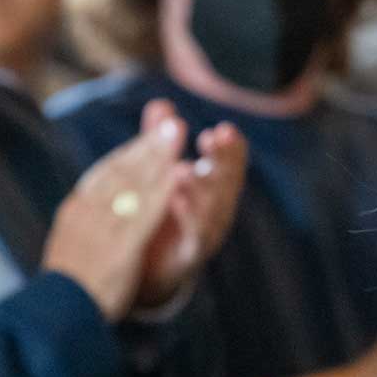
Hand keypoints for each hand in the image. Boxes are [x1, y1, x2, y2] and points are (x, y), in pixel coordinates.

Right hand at [43, 113, 185, 320]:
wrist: (54, 317)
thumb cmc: (65, 288)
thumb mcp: (69, 246)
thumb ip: (85, 222)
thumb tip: (93, 204)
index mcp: (75, 212)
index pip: (105, 175)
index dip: (130, 153)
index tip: (149, 137)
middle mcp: (87, 214)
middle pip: (121, 172)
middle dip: (147, 145)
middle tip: (171, 123)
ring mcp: (102, 230)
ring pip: (133, 185)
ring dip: (156, 156)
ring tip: (177, 134)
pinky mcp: (119, 249)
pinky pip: (143, 215)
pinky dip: (160, 191)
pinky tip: (178, 175)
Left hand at [135, 99, 247, 309]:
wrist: (147, 271)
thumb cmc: (162, 215)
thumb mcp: (162, 176)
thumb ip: (162, 143)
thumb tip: (161, 105)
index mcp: (214, 187)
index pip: (229, 163)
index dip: (228, 148)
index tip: (221, 131)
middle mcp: (217, 209)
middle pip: (227, 181)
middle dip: (224, 159)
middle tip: (217, 137)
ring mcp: (207, 233)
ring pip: (213, 209)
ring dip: (202, 187)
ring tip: (185, 169)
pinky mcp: (189, 256)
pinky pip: (194, 236)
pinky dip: (187, 218)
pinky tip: (175, 199)